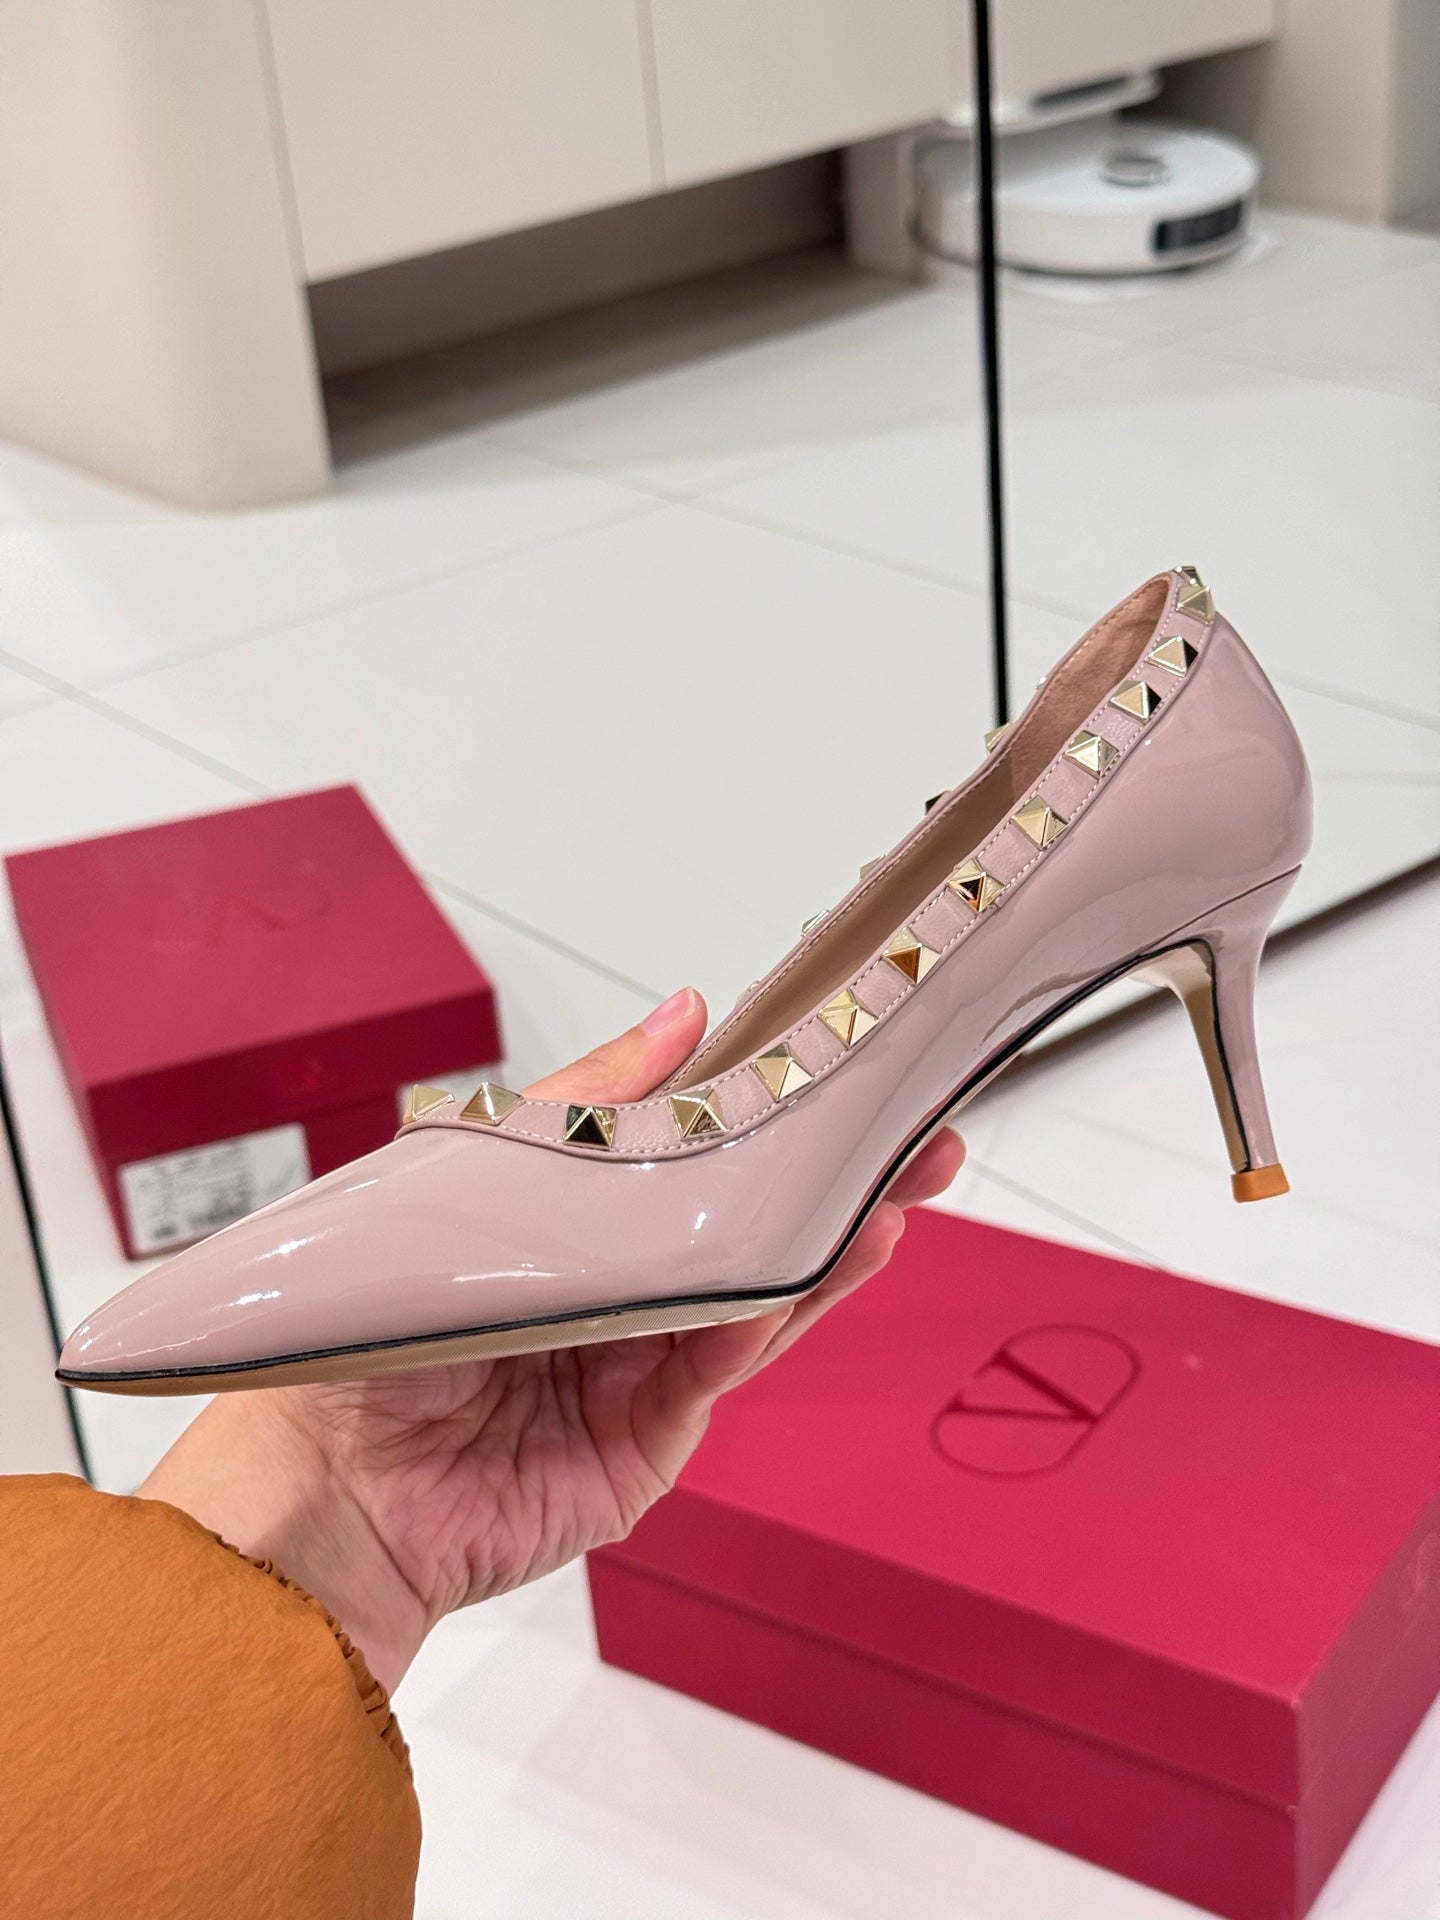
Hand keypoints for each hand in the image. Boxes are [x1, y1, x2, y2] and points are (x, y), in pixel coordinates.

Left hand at [142, 989, 962, 1690]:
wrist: (326, 1490)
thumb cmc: (370, 1333)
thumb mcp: (475, 1183)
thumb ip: (584, 1105)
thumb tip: (683, 1015)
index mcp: (576, 1224)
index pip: (695, 1156)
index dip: (768, 1114)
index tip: (839, 1068)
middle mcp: (619, 1292)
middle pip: (747, 1227)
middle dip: (836, 1182)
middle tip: (914, 1138)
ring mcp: (640, 1366)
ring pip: (756, 1297)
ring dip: (828, 1250)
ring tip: (892, 1197)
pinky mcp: (647, 1439)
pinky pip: (714, 1370)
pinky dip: (755, 1325)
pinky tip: (791, 1282)